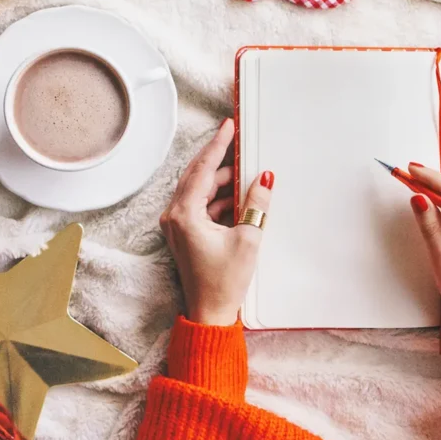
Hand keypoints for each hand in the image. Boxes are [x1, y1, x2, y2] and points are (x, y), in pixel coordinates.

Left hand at [160, 119, 273, 325]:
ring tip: (247, 175)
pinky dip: (220, 199)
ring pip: (201, 190)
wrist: (210, 313)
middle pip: (198, 176)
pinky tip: (239, 198)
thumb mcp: (248, 238)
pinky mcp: (185, 233)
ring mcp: (178, 225)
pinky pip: (202, 205)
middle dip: (220, 160)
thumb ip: (256, 203)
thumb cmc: (224, 282)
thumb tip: (264, 177)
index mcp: (184, 214)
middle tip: (238, 141)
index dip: (218, 146)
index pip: (202, 170)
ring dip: (223, 182)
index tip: (228, 126)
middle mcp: (175, 216)